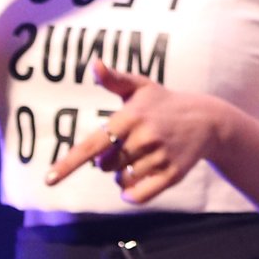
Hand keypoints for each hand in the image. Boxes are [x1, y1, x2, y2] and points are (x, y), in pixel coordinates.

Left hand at [45, 65, 227, 204]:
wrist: (209, 120)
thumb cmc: (166, 103)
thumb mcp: (141, 87)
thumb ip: (114, 79)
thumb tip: (94, 64)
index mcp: (130, 118)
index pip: (92, 145)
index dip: (68, 163)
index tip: (49, 179)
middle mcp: (143, 138)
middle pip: (105, 166)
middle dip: (110, 160)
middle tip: (128, 145)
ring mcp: (160, 157)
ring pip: (122, 180)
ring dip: (125, 174)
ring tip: (142, 156)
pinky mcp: (173, 174)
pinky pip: (140, 194)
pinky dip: (133, 193)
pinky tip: (138, 183)